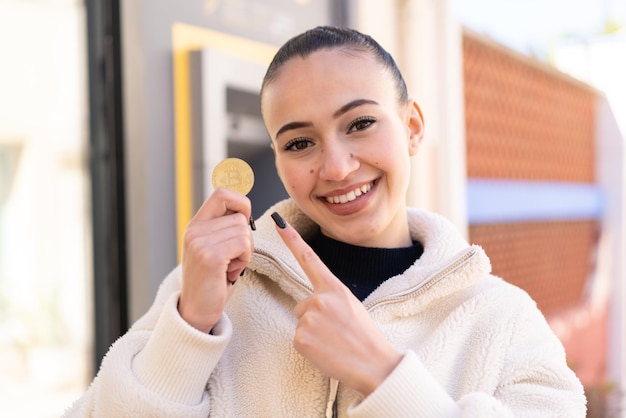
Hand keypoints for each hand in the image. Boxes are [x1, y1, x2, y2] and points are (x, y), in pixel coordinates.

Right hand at [178, 188, 253, 332]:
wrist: (197, 312)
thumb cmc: (212, 281)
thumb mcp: (215, 248)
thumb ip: (225, 228)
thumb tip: (246, 209)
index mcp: (196, 225)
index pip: (222, 194)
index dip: (241, 203)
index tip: (243, 222)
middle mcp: (195, 230)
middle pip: (240, 216)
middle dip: (245, 239)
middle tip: (232, 259)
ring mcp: (200, 242)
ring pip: (244, 231)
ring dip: (245, 252)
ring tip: (228, 267)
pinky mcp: (210, 256)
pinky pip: (244, 244)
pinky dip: (244, 259)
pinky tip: (230, 272)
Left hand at [273, 213, 401, 395]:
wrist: (374, 364)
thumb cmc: (365, 336)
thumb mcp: (351, 306)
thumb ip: (329, 298)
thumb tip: (308, 304)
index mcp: (335, 287)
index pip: (309, 259)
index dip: (291, 240)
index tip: (278, 223)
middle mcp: (319, 298)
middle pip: (302, 304)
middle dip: (314, 317)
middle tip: (336, 332)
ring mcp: (309, 318)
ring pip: (300, 322)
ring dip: (313, 332)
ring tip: (334, 342)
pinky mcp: (300, 338)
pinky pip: (298, 339)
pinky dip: (310, 347)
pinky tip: (326, 351)